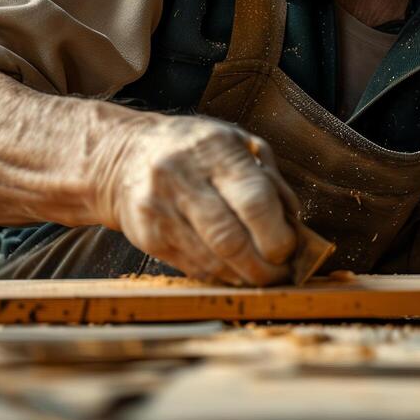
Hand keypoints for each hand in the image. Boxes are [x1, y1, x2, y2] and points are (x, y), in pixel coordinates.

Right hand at [97, 115, 299, 284]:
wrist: (124, 155)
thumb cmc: (193, 148)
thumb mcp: (237, 143)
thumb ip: (270, 180)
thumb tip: (294, 224)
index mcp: (214, 149)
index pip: (255, 202)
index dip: (278, 236)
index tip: (291, 249)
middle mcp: (183, 178)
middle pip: (232, 240)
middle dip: (264, 267)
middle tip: (281, 274)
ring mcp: (161, 209)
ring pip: (212, 261)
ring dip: (244, 277)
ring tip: (262, 276)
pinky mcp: (147, 236)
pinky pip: (193, 268)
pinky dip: (220, 276)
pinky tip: (234, 272)